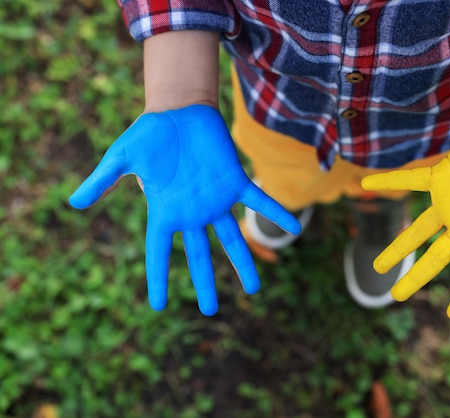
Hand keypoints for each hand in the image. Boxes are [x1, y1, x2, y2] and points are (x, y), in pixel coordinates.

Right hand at [69, 104, 300, 314]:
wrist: (178, 110)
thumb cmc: (148, 133)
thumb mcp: (121, 158)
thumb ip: (103, 181)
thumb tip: (73, 202)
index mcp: (165, 211)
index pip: (159, 252)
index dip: (158, 277)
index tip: (157, 305)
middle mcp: (192, 212)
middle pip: (200, 255)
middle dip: (205, 282)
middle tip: (210, 310)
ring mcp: (216, 199)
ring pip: (232, 237)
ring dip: (244, 262)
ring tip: (255, 288)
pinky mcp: (235, 181)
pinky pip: (259, 201)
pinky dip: (277, 212)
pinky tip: (295, 228)